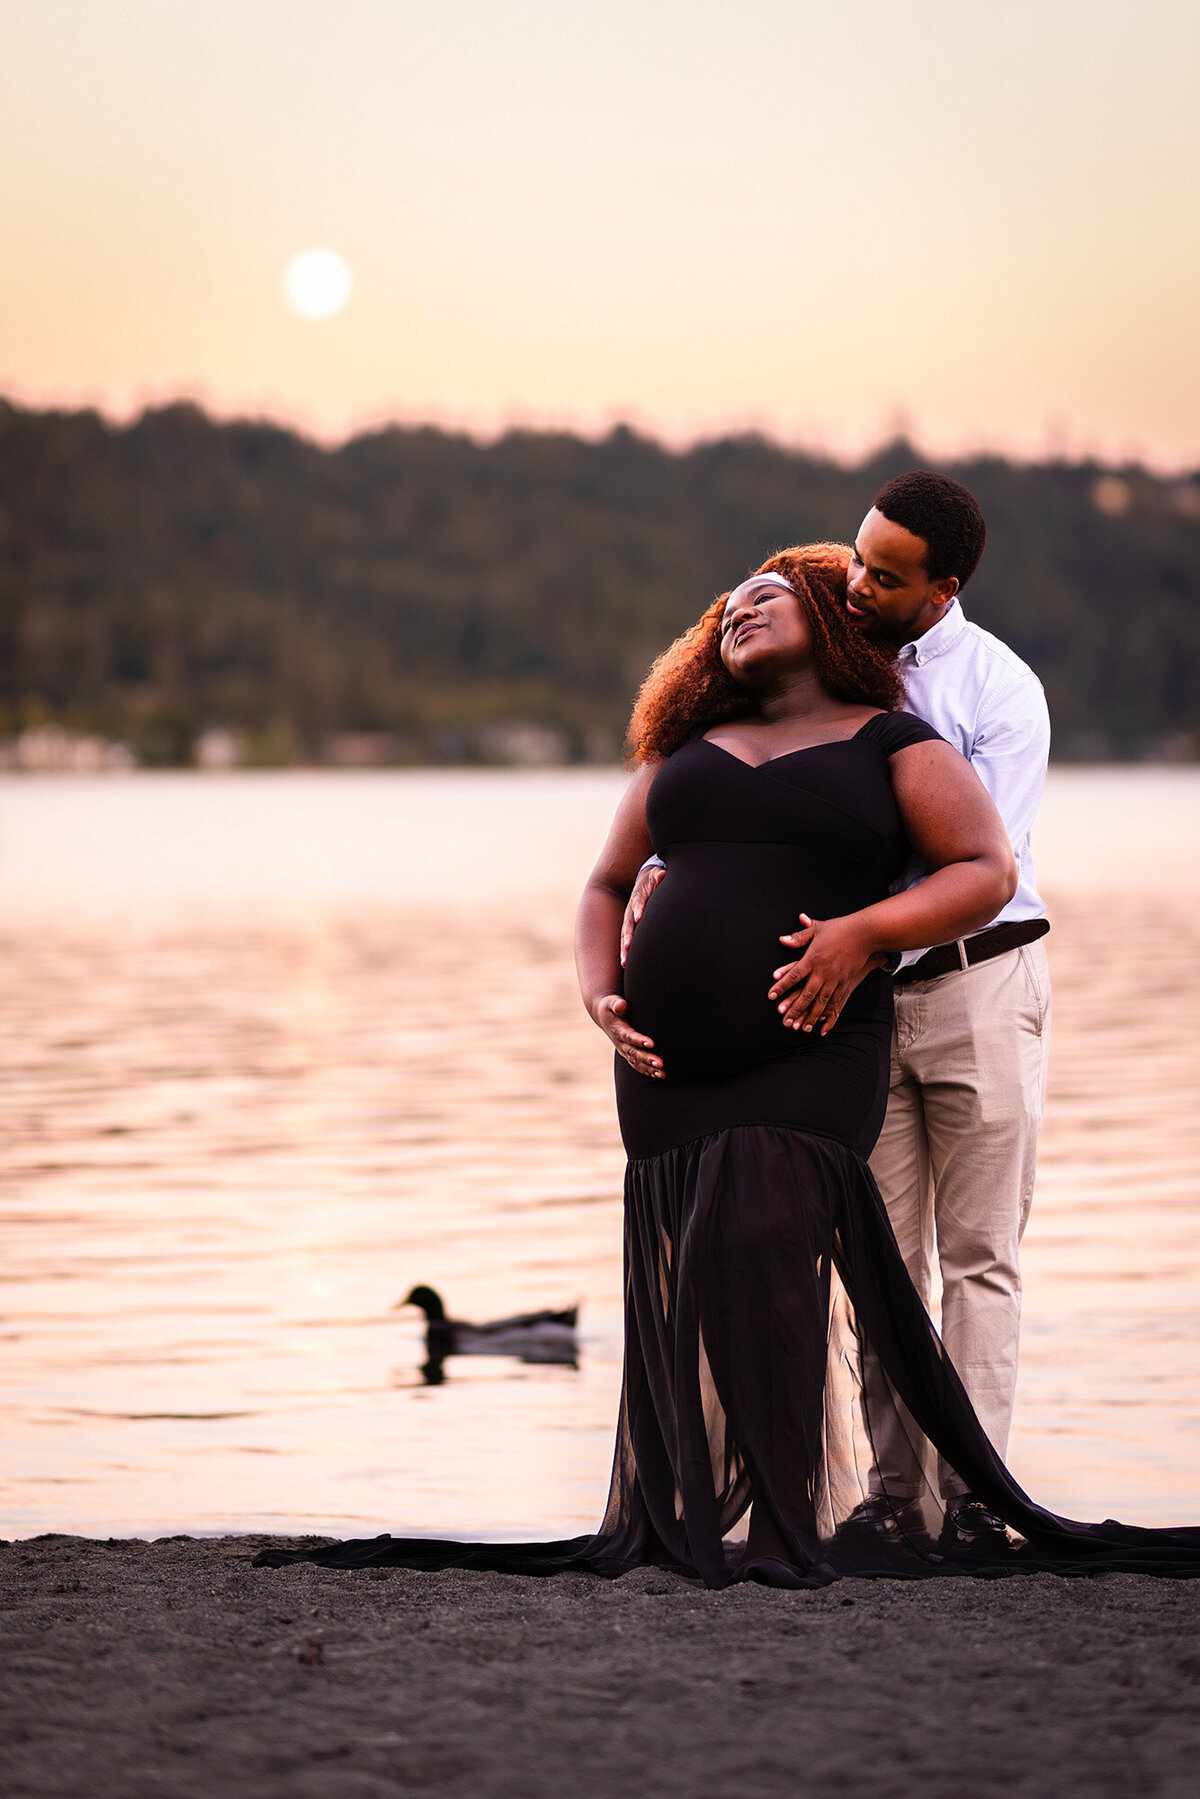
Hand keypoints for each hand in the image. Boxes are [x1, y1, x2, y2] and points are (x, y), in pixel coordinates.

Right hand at [592, 994, 663, 1077]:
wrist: (604, 1016)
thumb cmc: (611, 1007)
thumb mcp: (611, 1003)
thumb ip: (616, 1004)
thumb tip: (620, 1006)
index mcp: (617, 1030)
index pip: (628, 1036)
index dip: (638, 1040)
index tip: (651, 1043)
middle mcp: (620, 1043)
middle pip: (634, 1053)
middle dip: (647, 1059)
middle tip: (660, 1063)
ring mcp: (624, 1050)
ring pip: (637, 1062)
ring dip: (650, 1069)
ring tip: (663, 1074)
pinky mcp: (628, 1054)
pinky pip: (638, 1065)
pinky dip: (648, 1071)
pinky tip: (660, 1075)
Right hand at [619, 864, 664, 965]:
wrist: (643, 882)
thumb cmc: (653, 879)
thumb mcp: (656, 875)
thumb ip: (659, 876)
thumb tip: (663, 874)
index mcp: (638, 896)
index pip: (638, 903)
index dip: (638, 909)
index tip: (638, 918)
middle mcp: (630, 910)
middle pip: (628, 923)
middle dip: (628, 935)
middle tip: (628, 946)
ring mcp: (629, 919)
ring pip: (625, 935)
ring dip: (624, 948)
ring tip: (624, 961)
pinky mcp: (630, 927)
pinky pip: (627, 940)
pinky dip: (625, 951)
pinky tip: (625, 964)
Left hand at [768, 914, 883, 1035]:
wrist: (864, 933)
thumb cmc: (839, 929)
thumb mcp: (817, 930)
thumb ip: (799, 937)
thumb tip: (782, 940)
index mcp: (813, 958)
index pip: (793, 975)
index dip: (781, 986)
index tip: (771, 996)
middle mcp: (823, 971)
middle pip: (806, 994)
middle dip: (795, 1010)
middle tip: (785, 1022)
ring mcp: (835, 979)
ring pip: (821, 1002)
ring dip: (811, 1016)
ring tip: (802, 1028)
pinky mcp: (846, 983)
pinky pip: (836, 1002)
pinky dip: (828, 1015)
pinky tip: (822, 1024)